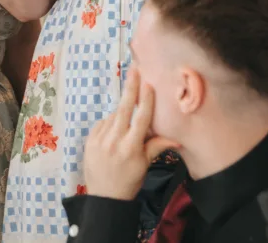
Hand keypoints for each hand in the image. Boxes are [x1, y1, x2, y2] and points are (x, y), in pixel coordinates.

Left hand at [83, 69, 178, 199]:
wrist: (104, 197)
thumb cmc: (129, 181)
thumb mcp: (145, 165)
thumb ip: (157, 146)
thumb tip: (178, 138)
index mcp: (131, 147)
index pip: (141, 119)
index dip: (146, 101)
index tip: (148, 84)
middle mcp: (114, 141)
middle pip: (124, 109)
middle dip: (130, 88)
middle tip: (134, 69)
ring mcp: (99, 140)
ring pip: (114, 116)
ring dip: (122, 112)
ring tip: (128, 120)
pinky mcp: (89, 140)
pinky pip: (102, 124)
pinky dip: (110, 123)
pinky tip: (115, 130)